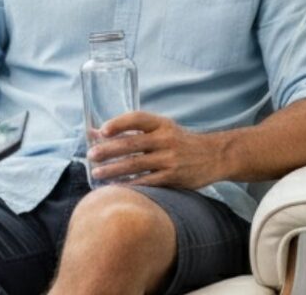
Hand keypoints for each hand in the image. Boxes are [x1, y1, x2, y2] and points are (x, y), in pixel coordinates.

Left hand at [88, 112, 220, 189]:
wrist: (214, 156)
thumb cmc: (179, 141)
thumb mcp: (162, 129)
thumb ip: (133, 131)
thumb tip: (95, 133)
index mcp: (162, 123)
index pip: (137, 118)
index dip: (118, 123)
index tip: (102, 131)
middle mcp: (166, 139)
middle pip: (132, 144)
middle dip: (109, 150)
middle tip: (91, 155)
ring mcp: (170, 159)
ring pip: (136, 164)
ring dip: (114, 169)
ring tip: (97, 173)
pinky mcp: (174, 177)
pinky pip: (148, 182)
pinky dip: (131, 185)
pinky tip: (117, 187)